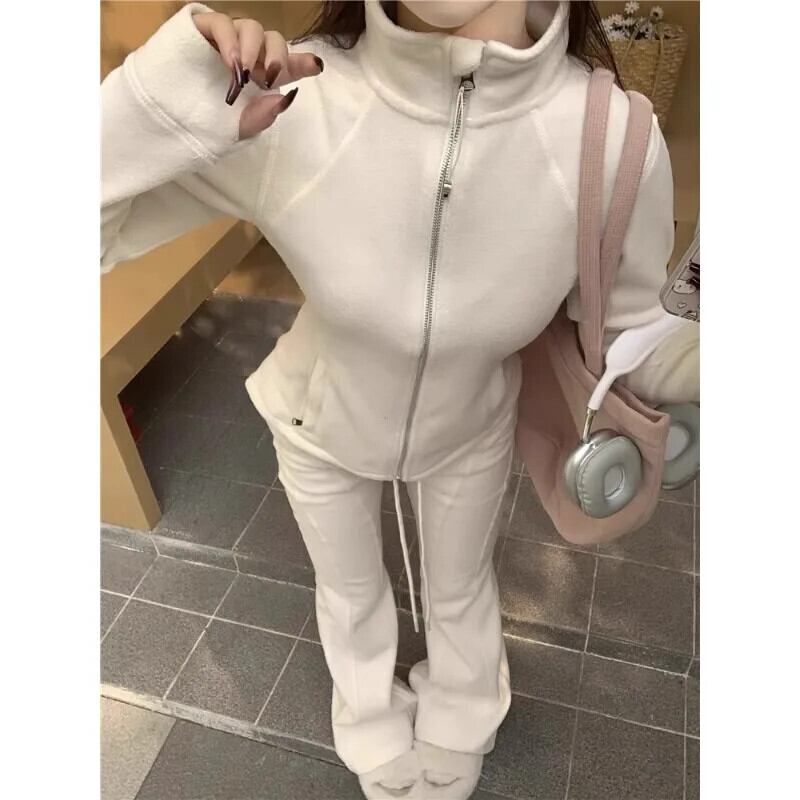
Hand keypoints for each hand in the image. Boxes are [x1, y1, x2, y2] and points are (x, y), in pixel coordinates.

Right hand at [192, 12, 323, 139]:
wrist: (169, 117)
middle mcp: (249, 53)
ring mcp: (228, 39)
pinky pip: (222, 22)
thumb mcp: (240, 126)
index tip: (315, 66)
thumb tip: (286, 97)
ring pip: (251, 28)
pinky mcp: (204, 28)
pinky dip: (230, 41)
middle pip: (274, 40)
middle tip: (272, 76)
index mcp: (263, 76)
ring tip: (243, 74)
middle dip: (278, 56)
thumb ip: (264, 115)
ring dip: (252, 50)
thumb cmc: (206, 122)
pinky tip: (231, 63)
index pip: (289, 64)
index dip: (303, 62)